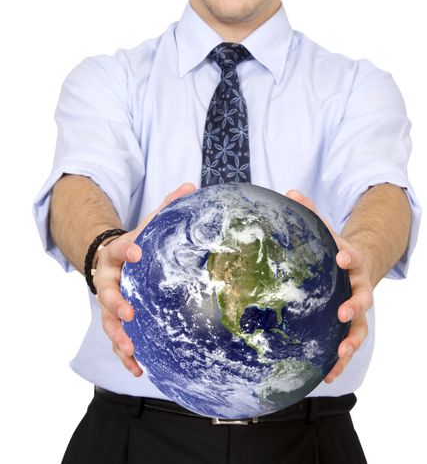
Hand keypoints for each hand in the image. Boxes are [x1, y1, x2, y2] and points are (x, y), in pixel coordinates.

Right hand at [93, 182, 195, 375]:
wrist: (109, 258)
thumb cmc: (137, 243)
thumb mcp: (148, 225)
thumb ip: (167, 207)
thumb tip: (193, 186)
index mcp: (117, 254)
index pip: (118, 249)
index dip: (126, 250)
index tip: (137, 250)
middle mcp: (108, 280)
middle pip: (106, 294)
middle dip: (116, 304)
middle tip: (129, 312)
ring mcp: (109, 304)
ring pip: (108, 323)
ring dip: (119, 337)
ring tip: (132, 349)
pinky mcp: (115, 321)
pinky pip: (118, 340)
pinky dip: (126, 356)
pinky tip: (139, 368)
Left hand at [285, 190, 372, 383]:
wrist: (356, 264)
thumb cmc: (334, 248)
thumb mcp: (324, 229)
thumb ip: (309, 213)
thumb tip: (289, 193)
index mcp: (352, 262)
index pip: (353, 257)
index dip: (349, 257)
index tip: (341, 257)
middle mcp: (358, 287)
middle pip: (363, 297)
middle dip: (355, 304)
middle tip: (344, 310)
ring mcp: (356, 309)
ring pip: (360, 327)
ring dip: (352, 340)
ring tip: (341, 352)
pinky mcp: (349, 326)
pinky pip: (347, 345)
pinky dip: (340, 361)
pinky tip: (327, 375)